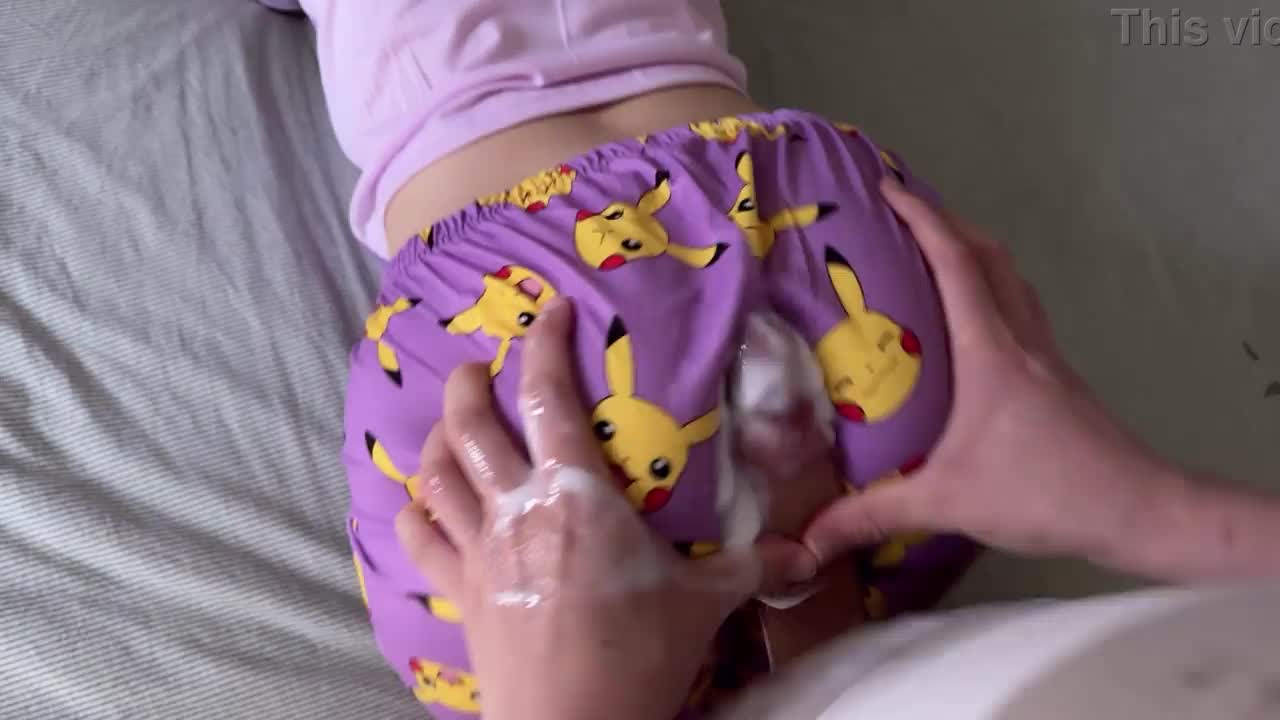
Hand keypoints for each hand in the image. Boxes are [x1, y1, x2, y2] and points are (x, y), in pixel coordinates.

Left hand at [394, 298, 785, 719]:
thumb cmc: (637, 653)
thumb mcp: (702, 602)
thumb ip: (746, 567)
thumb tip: (805, 555)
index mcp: (575, 493)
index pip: (548, 397)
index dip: (545, 343)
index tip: (552, 311)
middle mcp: (516, 508)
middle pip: (470, 425)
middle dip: (470, 383)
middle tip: (480, 366)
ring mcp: (478, 551)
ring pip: (436, 475)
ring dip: (437, 439)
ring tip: (448, 425)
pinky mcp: (459, 593)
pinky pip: (420, 540)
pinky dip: (412, 513)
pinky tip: (417, 503)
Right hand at [803, 177, 1179, 568]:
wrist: (1137, 508)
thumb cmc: (1043, 492)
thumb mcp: (947, 503)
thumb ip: (873, 514)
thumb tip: (808, 537)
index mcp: (989, 350)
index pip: (955, 262)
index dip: (921, 218)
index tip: (885, 188)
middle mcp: (1019, 338)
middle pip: (987, 254)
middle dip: (943, 220)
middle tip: (897, 215)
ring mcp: (1044, 353)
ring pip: (1009, 277)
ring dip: (971, 250)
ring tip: (928, 252)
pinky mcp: (1057, 375)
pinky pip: (1018, 307)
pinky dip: (990, 287)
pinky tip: (969, 319)